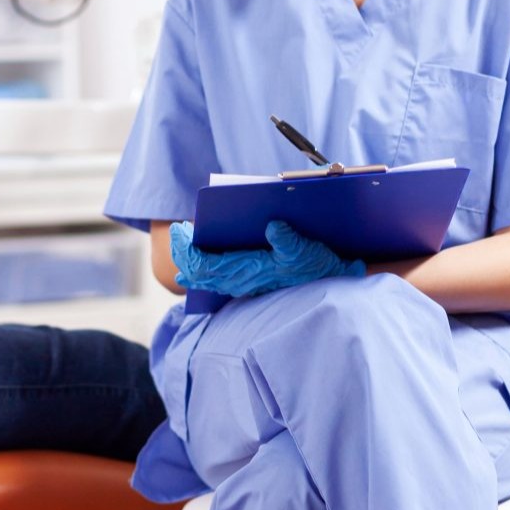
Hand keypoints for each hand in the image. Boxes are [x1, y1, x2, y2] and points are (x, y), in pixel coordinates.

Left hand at [170, 220, 364, 297]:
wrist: (333, 283)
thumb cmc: (317, 264)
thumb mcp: (305, 248)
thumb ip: (288, 239)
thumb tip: (273, 225)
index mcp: (248, 269)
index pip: (204, 263)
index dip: (187, 248)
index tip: (179, 229)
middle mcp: (242, 280)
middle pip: (200, 272)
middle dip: (183, 253)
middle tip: (177, 233)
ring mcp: (246, 284)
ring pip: (208, 278)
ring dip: (191, 264)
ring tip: (183, 248)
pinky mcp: (252, 283)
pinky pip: (219, 282)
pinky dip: (204, 274)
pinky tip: (197, 273)